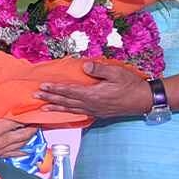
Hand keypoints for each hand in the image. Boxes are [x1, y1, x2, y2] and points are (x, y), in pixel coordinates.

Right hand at [0, 99, 36, 157]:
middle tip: (39, 119)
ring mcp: (1, 148)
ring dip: (30, 136)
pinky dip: (23, 150)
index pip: (20, 120)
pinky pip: (15, 154)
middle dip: (34, 126)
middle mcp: (2, 139)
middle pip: (25, 133)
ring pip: (22, 143)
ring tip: (35, 129)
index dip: (29, 114)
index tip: (35, 109)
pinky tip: (26, 148)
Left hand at [34, 62, 149, 118]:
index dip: (55, 89)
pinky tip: (63, 111)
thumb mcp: (117, 73)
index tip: (43, 86)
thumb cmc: (131, 84)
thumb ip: (100, 69)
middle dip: (50, 97)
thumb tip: (84, 65)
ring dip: (56, 107)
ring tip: (43, 107)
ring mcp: (94, 110)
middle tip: (35, 95)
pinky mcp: (98, 113)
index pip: (70, 91)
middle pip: (67, 101)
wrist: (143, 100)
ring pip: (71, 109)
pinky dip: (67, 112)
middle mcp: (92, 105)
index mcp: (94, 94)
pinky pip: (78, 113)